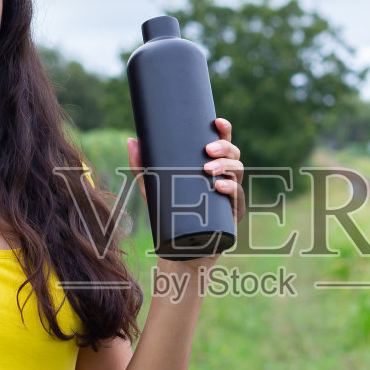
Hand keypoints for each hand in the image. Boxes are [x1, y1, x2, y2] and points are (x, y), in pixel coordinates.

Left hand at [125, 116, 243, 223]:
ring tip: (208, 169)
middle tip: (207, 150)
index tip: (217, 121)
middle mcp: (225, 177)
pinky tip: (219, 186)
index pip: (223, 143)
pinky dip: (231, 189)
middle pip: (234, 154)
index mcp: (212, 165)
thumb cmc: (171, 213)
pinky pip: (238, 197)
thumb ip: (142, 166)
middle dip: (224, 148)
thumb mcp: (154, 188)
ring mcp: (231, 194)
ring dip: (225, 167)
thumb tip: (132, 141)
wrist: (180, 248)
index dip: (224, 129)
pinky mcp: (233, 213)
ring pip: (238, 172)